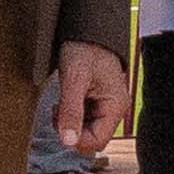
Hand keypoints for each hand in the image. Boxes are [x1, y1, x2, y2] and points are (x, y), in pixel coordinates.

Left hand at [45, 41, 130, 155]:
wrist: (86, 31)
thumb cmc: (85, 48)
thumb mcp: (74, 79)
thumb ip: (71, 111)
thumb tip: (68, 140)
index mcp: (115, 105)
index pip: (98, 141)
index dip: (77, 139)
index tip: (61, 123)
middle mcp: (114, 109)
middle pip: (92, 138)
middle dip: (72, 130)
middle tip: (58, 111)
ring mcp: (106, 106)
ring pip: (86, 130)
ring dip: (70, 123)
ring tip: (60, 105)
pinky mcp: (97, 102)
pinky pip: (84, 119)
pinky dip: (71, 115)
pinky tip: (65, 102)